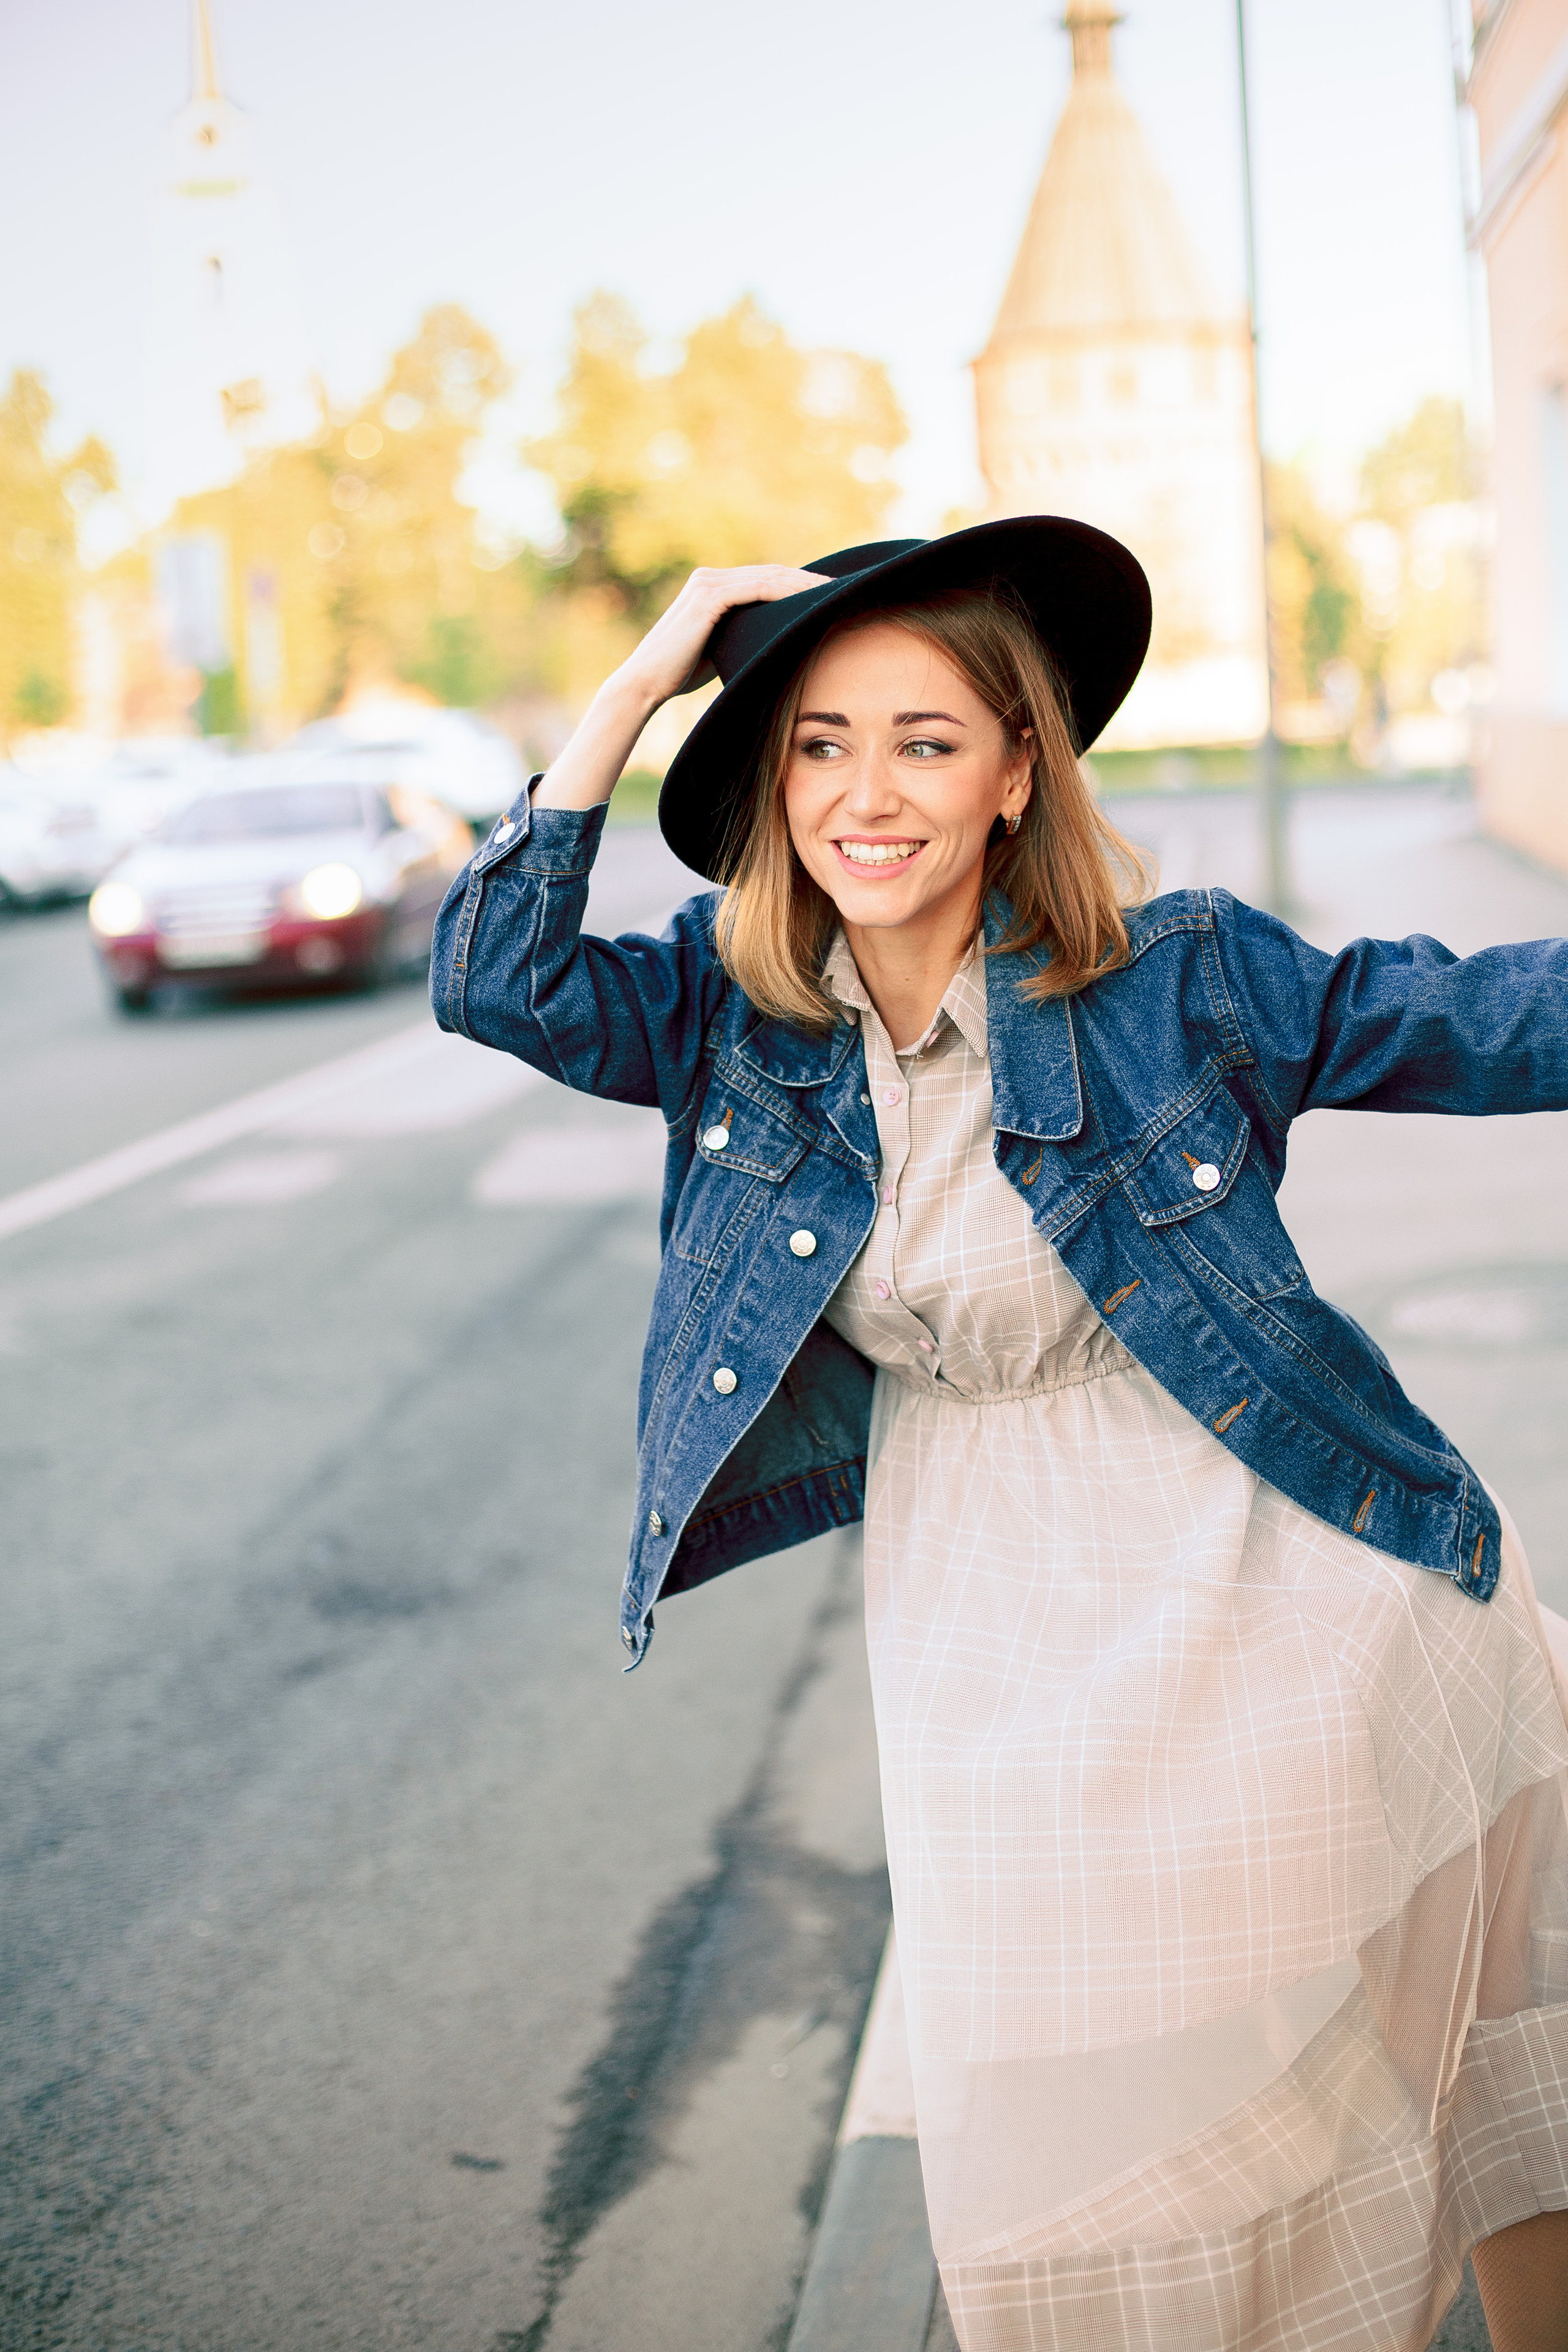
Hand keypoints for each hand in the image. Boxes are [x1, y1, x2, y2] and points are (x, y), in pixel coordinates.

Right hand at [613, 565, 829, 710]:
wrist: (645, 683)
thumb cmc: (679, 674)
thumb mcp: (719, 649)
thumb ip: (741, 636)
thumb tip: (774, 644)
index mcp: (712, 586)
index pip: (766, 580)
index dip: (800, 585)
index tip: (831, 595)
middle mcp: (709, 578)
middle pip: (773, 573)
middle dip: (811, 580)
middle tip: (846, 588)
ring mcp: (708, 584)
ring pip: (770, 577)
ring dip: (806, 584)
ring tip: (838, 592)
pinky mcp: (708, 597)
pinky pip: (757, 589)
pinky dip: (786, 592)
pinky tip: (811, 600)